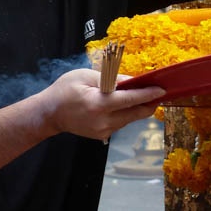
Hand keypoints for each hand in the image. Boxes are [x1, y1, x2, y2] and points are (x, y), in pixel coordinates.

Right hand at [39, 68, 164, 140]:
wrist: (49, 114)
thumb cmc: (65, 90)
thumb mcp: (86, 76)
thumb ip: (111, 79)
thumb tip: (132, 81)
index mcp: (98, 104)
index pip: (130, 100)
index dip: (148, 95)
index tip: (162, 90)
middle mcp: (103, 121)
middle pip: (136, 113)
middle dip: (149, 103)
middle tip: (159, 92)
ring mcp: (103, 131)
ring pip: (130, 119)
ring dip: (138, 107)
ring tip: (141, 94)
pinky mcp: (103, 135)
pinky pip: (121, 122)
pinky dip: (127, 113)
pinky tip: (125, 103)